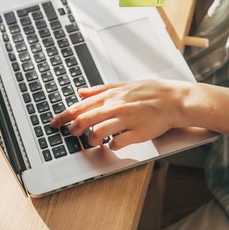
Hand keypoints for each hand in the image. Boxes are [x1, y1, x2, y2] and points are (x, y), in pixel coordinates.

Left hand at [49, 80, 191, 149]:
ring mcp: (127, 120)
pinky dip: (112, 145)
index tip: (54, 123)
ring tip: (94, 141)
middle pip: (86, 119)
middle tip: (71, 134)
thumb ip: (100, 89)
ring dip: (92, 139)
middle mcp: (117, 106)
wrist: (174, 100)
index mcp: (112, 94)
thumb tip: (80, 91)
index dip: (65, 116)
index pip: (82, 106)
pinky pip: (118, 142)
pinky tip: (113, 144)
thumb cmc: (151, 92)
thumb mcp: (124, 84)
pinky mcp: (138, 132)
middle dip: (74, 128)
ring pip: (99, 131)